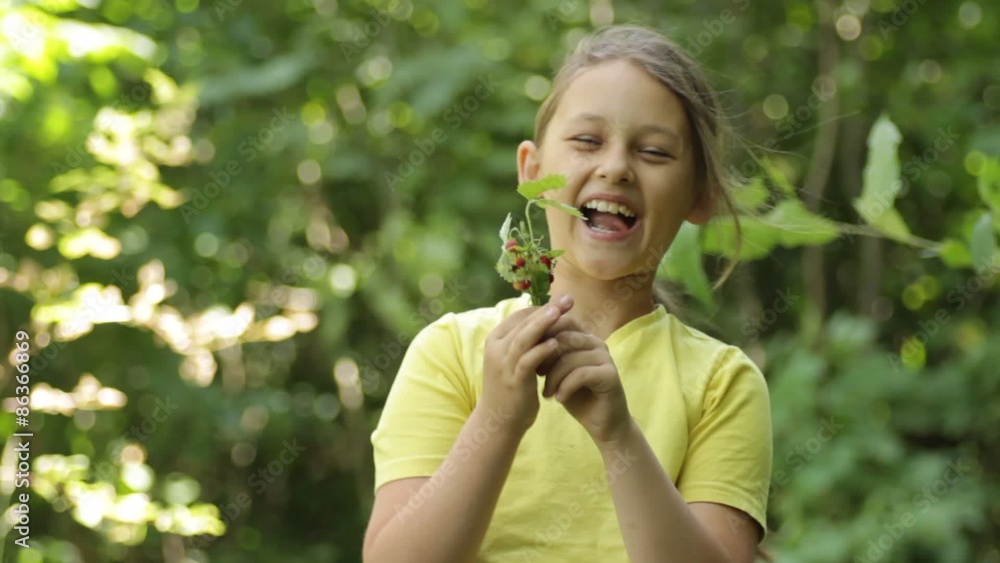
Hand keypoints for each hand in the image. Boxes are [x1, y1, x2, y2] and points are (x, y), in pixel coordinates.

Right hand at [479, 295, 573, 438]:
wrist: (498, 421)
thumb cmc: (510, 388)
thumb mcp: (514, 360)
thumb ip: (525, 341)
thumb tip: (546, 320)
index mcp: (495, 340)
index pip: (520, 315)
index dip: (542, 307)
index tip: (562, 301)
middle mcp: (496, 349)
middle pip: (523, 322)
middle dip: (547, 310)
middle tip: (568, 299)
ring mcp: (503, 364)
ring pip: (524, 338)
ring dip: (544, 324)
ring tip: (562, 313)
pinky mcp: (513, 380)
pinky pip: (527, 361)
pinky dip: (541, 351)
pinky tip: (557, 344)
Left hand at [539, 299, 631, 444]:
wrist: (603, 424)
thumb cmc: (577, 396)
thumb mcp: (557, 373)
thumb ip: (546, 354)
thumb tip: (523, 338)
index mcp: (584, 337)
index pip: (560, 322)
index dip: (541, 337)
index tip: (528, 357)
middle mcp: (596, 342)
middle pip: (563, 338)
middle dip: (545, 358)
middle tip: (537, 376)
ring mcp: (605, 357)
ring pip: (569, 358)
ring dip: (553, 377)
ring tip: (547, 393)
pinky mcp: (610, 375)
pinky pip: (580, 374)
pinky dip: (565, 387)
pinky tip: (559, 399)